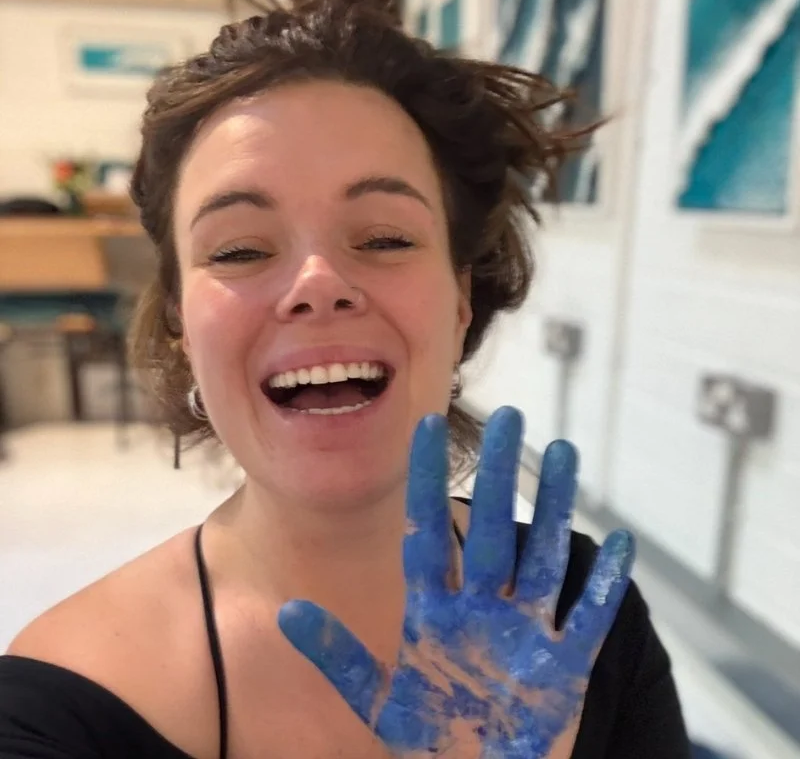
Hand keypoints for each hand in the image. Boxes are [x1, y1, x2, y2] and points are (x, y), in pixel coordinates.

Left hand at [278, 407, 634, 757]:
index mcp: (433, 611)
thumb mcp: (377, 701)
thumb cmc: (427, 740)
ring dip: (554, 508)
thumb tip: (287, 612)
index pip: (429, 533)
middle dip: (499, 476)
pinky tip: (619, 544)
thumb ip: (338, 655)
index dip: (427, 483)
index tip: (424, 428)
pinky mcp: (565, 667)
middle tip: (509, 417)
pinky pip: (587, 619)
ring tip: (562, 453)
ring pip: (542, 558)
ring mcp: (525, 633)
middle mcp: (481, 609)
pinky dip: (603, 587)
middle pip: (493, 531)